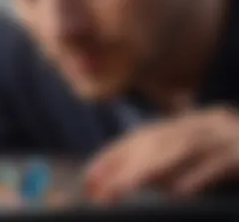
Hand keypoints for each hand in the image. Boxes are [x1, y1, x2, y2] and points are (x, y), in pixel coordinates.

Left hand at [85, 107, 238, 203]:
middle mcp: (206, 122)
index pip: (144, 135)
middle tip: (98, 189)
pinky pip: (220, 162)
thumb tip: (123, 178)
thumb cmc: (233, 157)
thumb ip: (167, 162)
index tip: (90, 177)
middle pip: (157, 140)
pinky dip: (198, 176)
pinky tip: (177, 192)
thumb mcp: (197, 154)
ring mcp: (228, 134)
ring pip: (183, 148)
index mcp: (192, 122)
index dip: (114, 154)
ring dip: (151, 171)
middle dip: (123, 165)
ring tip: (123, 189)